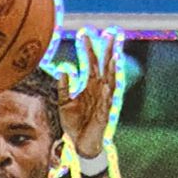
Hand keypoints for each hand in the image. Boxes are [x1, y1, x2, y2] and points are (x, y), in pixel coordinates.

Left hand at [56, 31, 119, 161]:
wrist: (80, 144)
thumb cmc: (75, 123)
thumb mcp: (64, 103)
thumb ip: (63, 87)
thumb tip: (63, 69)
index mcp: (89, 85)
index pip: (90, 63)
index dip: (87, 49)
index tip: (84, 34)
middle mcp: (98, 89)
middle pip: (104, 66)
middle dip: (107, 51)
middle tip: (110, 34)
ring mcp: (103, 100)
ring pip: (110, 81)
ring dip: (112, 69)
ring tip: (115, 55)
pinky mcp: (104, 113)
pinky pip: (107, 101)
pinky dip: (108, 92)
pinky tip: (108, 84)